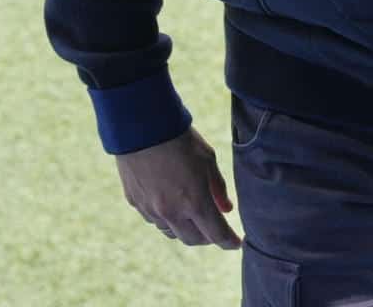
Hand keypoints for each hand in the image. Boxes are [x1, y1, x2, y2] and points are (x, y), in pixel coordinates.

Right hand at [114, 126, 241, 247]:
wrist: (143, 130)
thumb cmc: (182, 141)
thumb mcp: (208, 160)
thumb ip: (218, 188)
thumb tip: (227, 209)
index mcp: (194, 202)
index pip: (216, 233)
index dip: (229, 242)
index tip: (236, 243)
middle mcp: (172, 212)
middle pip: (194, 239)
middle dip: (209, 239)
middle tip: (217, 231)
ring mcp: (151, 210)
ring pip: (172, 233)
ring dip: (187, 231)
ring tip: (196, 220)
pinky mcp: (136, 203)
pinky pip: (155, 221)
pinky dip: (168, 220)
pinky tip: (173, 209)